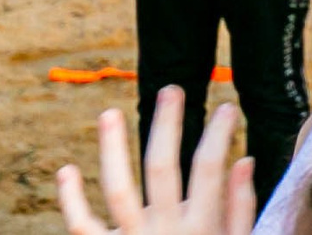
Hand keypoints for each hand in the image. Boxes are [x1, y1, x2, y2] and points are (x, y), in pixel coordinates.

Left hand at [57, 93, 252, 234]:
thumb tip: (244, 161)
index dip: (220, 133)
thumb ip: (240, 210)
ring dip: (112, 150)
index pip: (211, 168)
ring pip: (118, 190)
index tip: (227, 107)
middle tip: (170, 91)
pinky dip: (70, 200)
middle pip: (163, 167)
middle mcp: (165, 232)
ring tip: (108, 114)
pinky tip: (66, 170)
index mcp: (201, 229)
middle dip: (167, 125)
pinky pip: (82, 227)